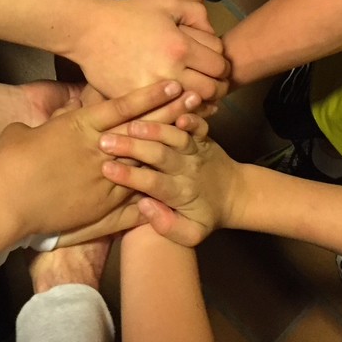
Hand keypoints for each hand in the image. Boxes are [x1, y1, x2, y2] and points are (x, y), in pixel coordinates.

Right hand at [0, 80, 188, 236]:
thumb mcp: (22, 134)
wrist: (5, 204)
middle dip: (171, 113)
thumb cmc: (8, 166)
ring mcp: (104, 180)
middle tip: (197, 99)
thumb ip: (44, 126)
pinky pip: (136, 199)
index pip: (123, 107)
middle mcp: (99, 151)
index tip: (172, 83)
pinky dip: (155, 193)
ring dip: (170, 149)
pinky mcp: (102, 208)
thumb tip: (50, 121)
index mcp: (80, 128)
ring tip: (195, 136)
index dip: (149, 94)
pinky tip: (175, 188)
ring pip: (146, 163)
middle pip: (143, 130)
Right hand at [71, 0, 229, 101]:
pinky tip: (173, 103)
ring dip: (198, 103)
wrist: (88, 31)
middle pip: (212, 90)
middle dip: (217, 87)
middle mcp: (170, 70)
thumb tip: (214, 36)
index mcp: (181, 46)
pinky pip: (165, 114)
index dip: (223, 66)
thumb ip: (197, 14)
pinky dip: (174, 111)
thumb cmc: (129, 14)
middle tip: (211, 84)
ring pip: (191, 107)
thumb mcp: (167, 3)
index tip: (216, 67)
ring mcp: (151, 90)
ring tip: (195, 96)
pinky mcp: (134, 102)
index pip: (220, 65)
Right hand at [97, 121, 240, 246]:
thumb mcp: (191, 232)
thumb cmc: (204, 214)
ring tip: (129, 123)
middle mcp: (187, 169)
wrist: (235, 194)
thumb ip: (168, 226)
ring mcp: (196, 150)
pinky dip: (190, 116)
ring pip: (175, 136)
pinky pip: (198, 124)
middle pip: (160, 156)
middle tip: (105, 141)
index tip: (106, 168)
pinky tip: (174, 109)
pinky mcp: (204, 136)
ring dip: (153, 128)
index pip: (152, 184)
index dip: (129, 176)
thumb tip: (144, 205)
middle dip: (132, 148)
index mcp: (179, 193)